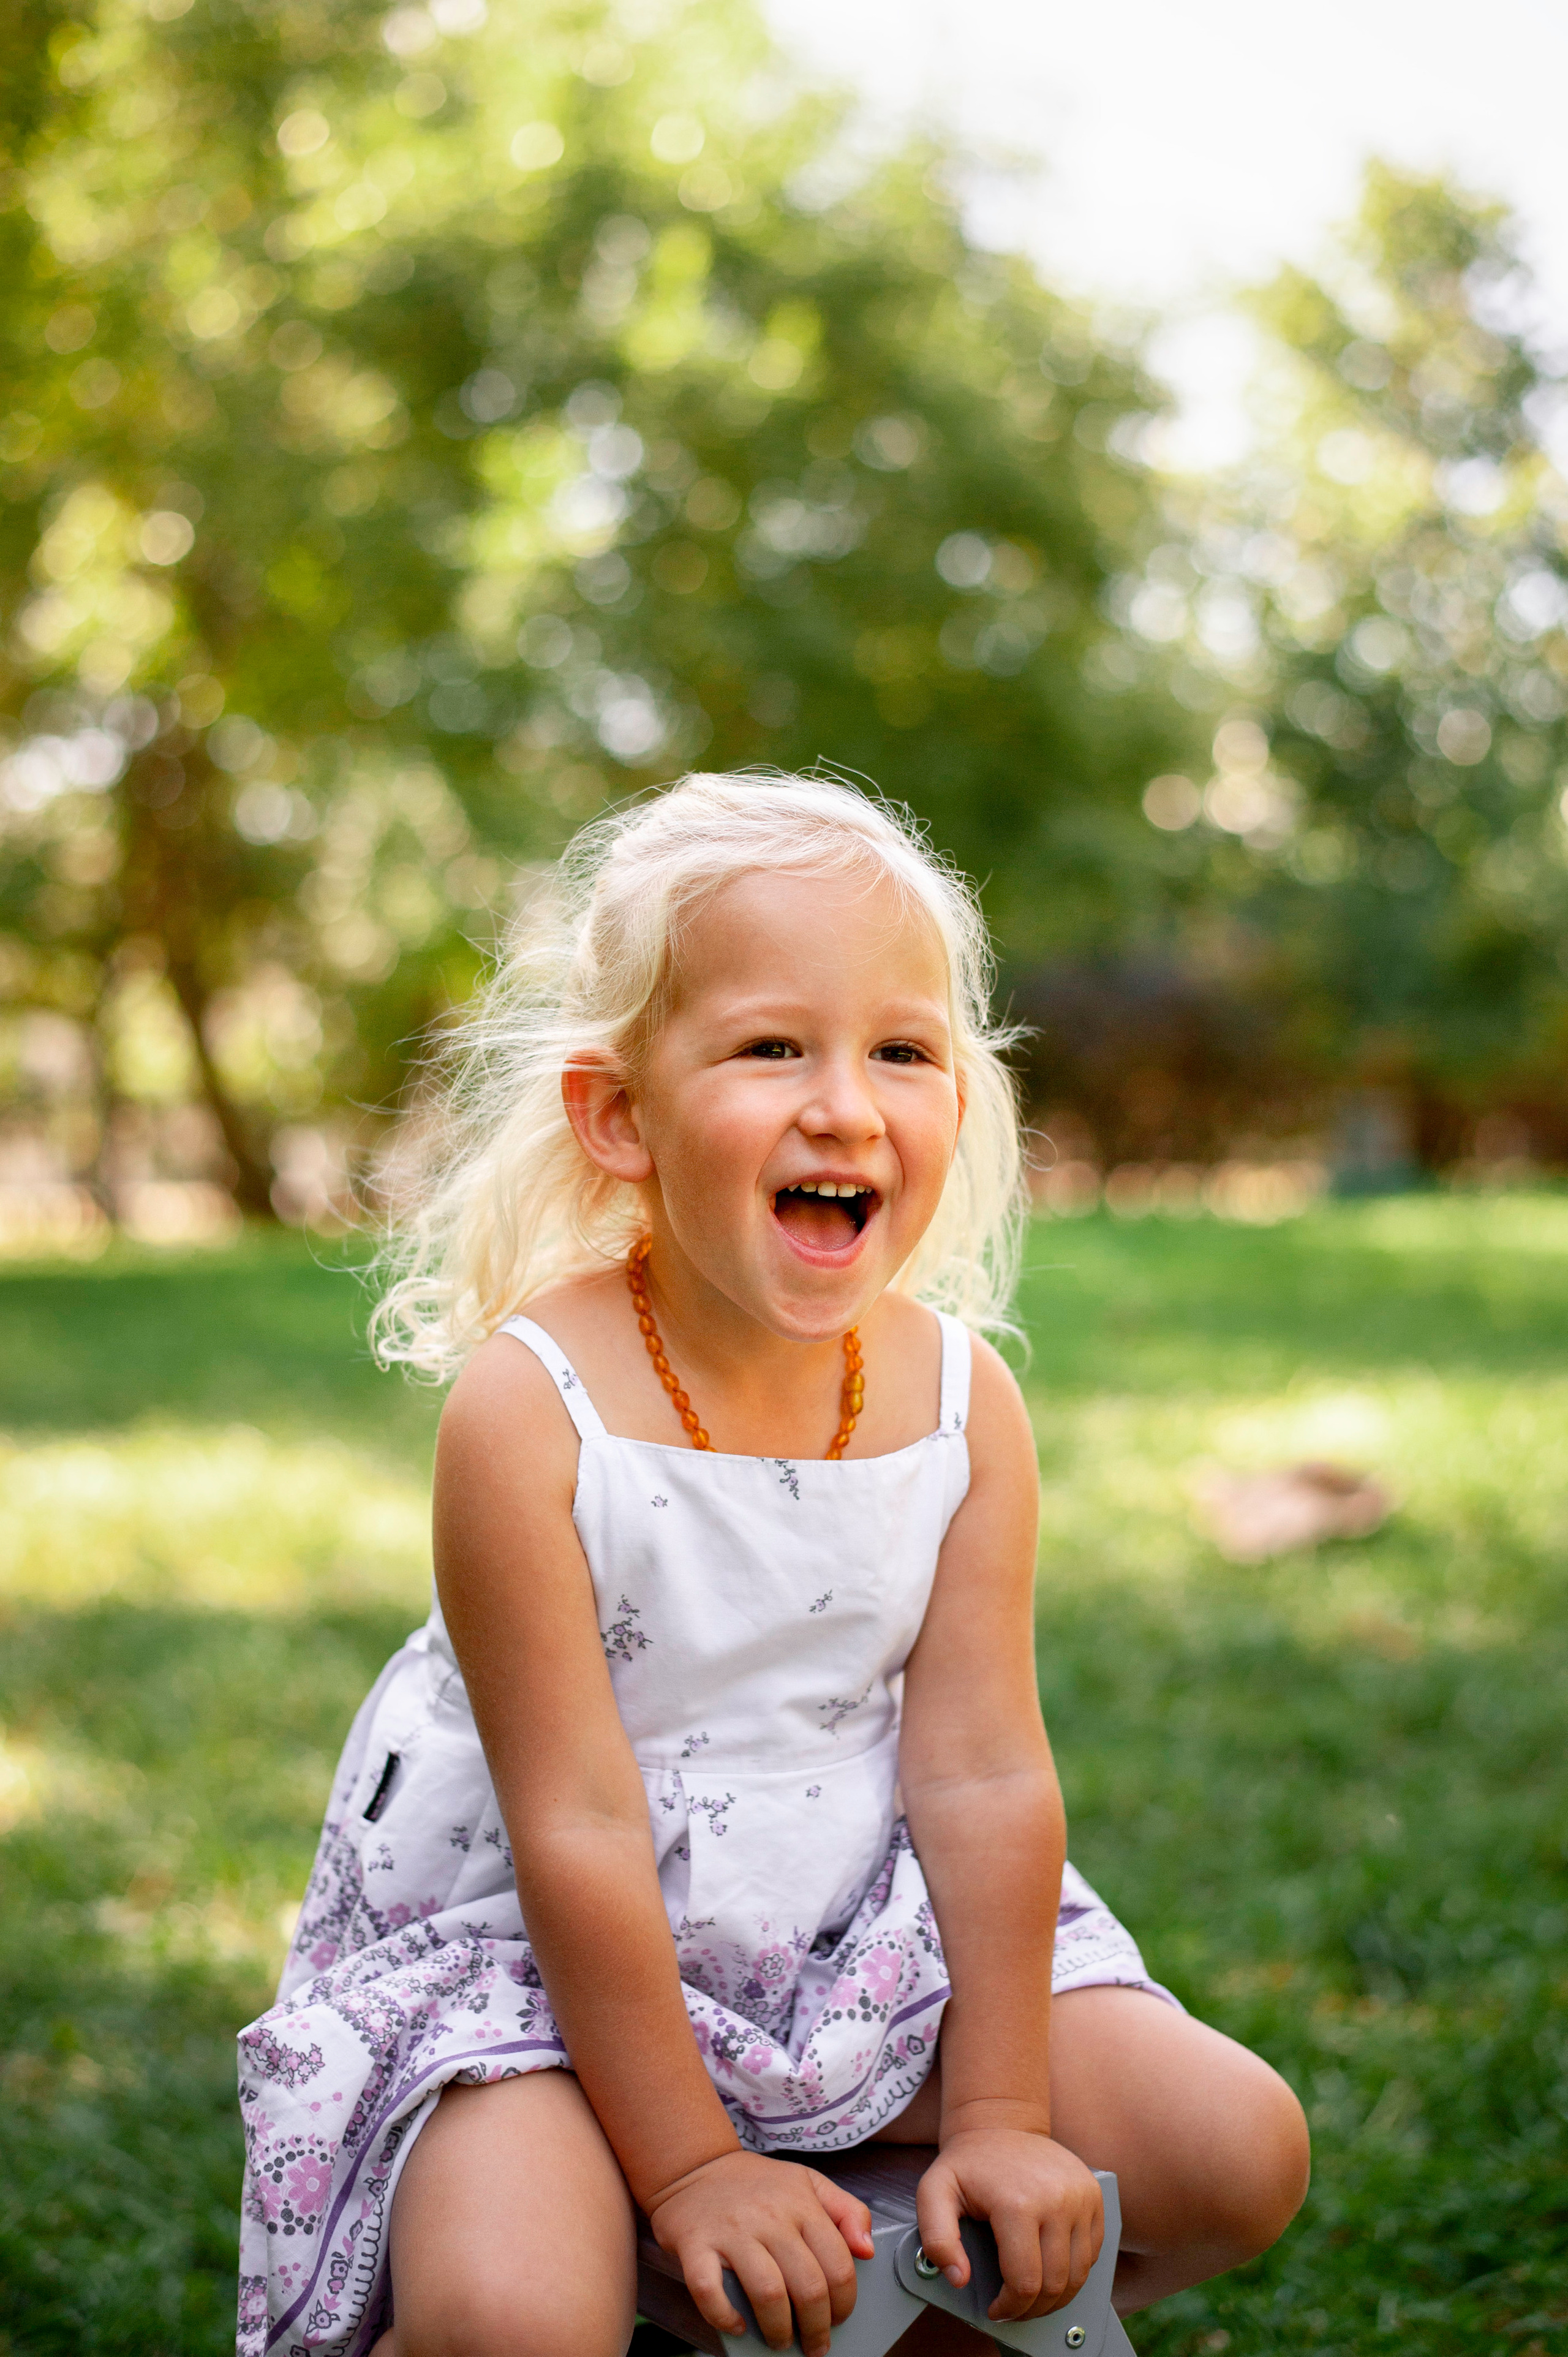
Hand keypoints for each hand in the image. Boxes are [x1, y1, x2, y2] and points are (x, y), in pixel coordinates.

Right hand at [648, 2150, 874, 2356]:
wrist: (696, 2167)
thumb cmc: (758, 2185)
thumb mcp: (808, 2182)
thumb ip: (847, 2210)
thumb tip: (867, 2251)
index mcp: (801, 2204)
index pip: (838, 2265)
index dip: (844, 2302)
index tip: (839, 2319)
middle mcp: (769, 2217)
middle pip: (808, 2286)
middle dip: (817, 2328)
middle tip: (815, 2344)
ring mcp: (731, 2231)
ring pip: (768, 2294)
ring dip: (779, 2330)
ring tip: (781, 2340)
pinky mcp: (695, 2244)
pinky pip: (709, 2291)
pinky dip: (725, 2316)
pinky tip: (737, 2324)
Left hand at [916, 2128, 1103, 2321]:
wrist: (1001, 2122)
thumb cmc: (967, 2163)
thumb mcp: (933, 2193)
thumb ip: (937, 2239)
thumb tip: (959, 2279)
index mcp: (1018, 2202)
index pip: (1025, 2282)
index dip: (1010, 2307)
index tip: (997, 2310)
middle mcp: (1057, 2199)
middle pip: (1056, 2283)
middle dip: (1033, 2308)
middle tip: (1015, 2309)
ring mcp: (1081, 2196)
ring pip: (1079, 2273)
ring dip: (1057, 2296)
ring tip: (1033, 2295)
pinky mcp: (1094, 2194)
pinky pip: (1093, 2252)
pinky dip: (1074, 2270)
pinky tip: (1051, 2267)